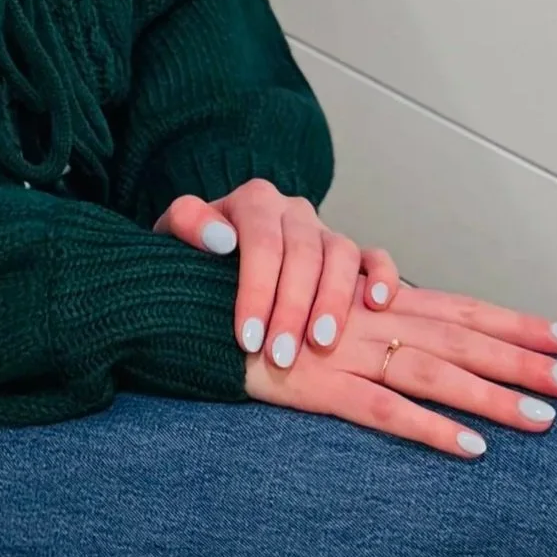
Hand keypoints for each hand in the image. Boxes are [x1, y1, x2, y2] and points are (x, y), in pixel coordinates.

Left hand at [153, 183, 397, 371]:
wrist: (212, 251)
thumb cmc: (194, 253)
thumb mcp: (174, 237)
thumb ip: (186, 223)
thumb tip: (219, 237)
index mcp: (254, 200)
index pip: (261, 243)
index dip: (256, 291)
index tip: (246, 338)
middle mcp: (293, 210)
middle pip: (303, 253)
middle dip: (292, 309)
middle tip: (281, 356)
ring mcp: (325, 229)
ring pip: (342, 255)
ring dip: (333, 300)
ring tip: (320, 343)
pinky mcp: (351, 253)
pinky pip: (375, 256)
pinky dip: (382, 276)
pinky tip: (376, 303)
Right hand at [245, 276, 556, 457]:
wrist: (181, 305)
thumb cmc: (246, 304)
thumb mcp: (308, 303)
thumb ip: (354, 313)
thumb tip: (397, 321)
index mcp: (370, 300)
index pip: (457, 308)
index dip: (513, 322)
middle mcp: (367, 320)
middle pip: (460, 338)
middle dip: (523, 358)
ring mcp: (343, 352)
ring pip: (433, 373)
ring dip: (492, 396)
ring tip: (546, 420)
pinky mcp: (315, 386)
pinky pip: (381, 410)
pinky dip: (428, 429)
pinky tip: (471, 448)